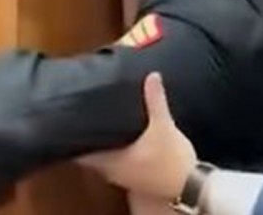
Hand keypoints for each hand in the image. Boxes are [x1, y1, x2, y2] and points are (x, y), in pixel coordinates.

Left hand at [78, 73, 196, 200]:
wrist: (191, 186)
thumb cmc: (173, 160)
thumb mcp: (164, 126)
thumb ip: (155, 101)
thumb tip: (152, 75)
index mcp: (112, 162)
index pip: (80, 153)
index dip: (73, 138)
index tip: (71, 120)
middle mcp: (112, 171)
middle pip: (90, 155)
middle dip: (88, 137)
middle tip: (86, 115)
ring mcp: (123, 176)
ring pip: (104, 159)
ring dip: (102, 143)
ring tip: (102, 121)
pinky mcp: (135, 177)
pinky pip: (116, 162)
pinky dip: (115, 150)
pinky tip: (121, 135)